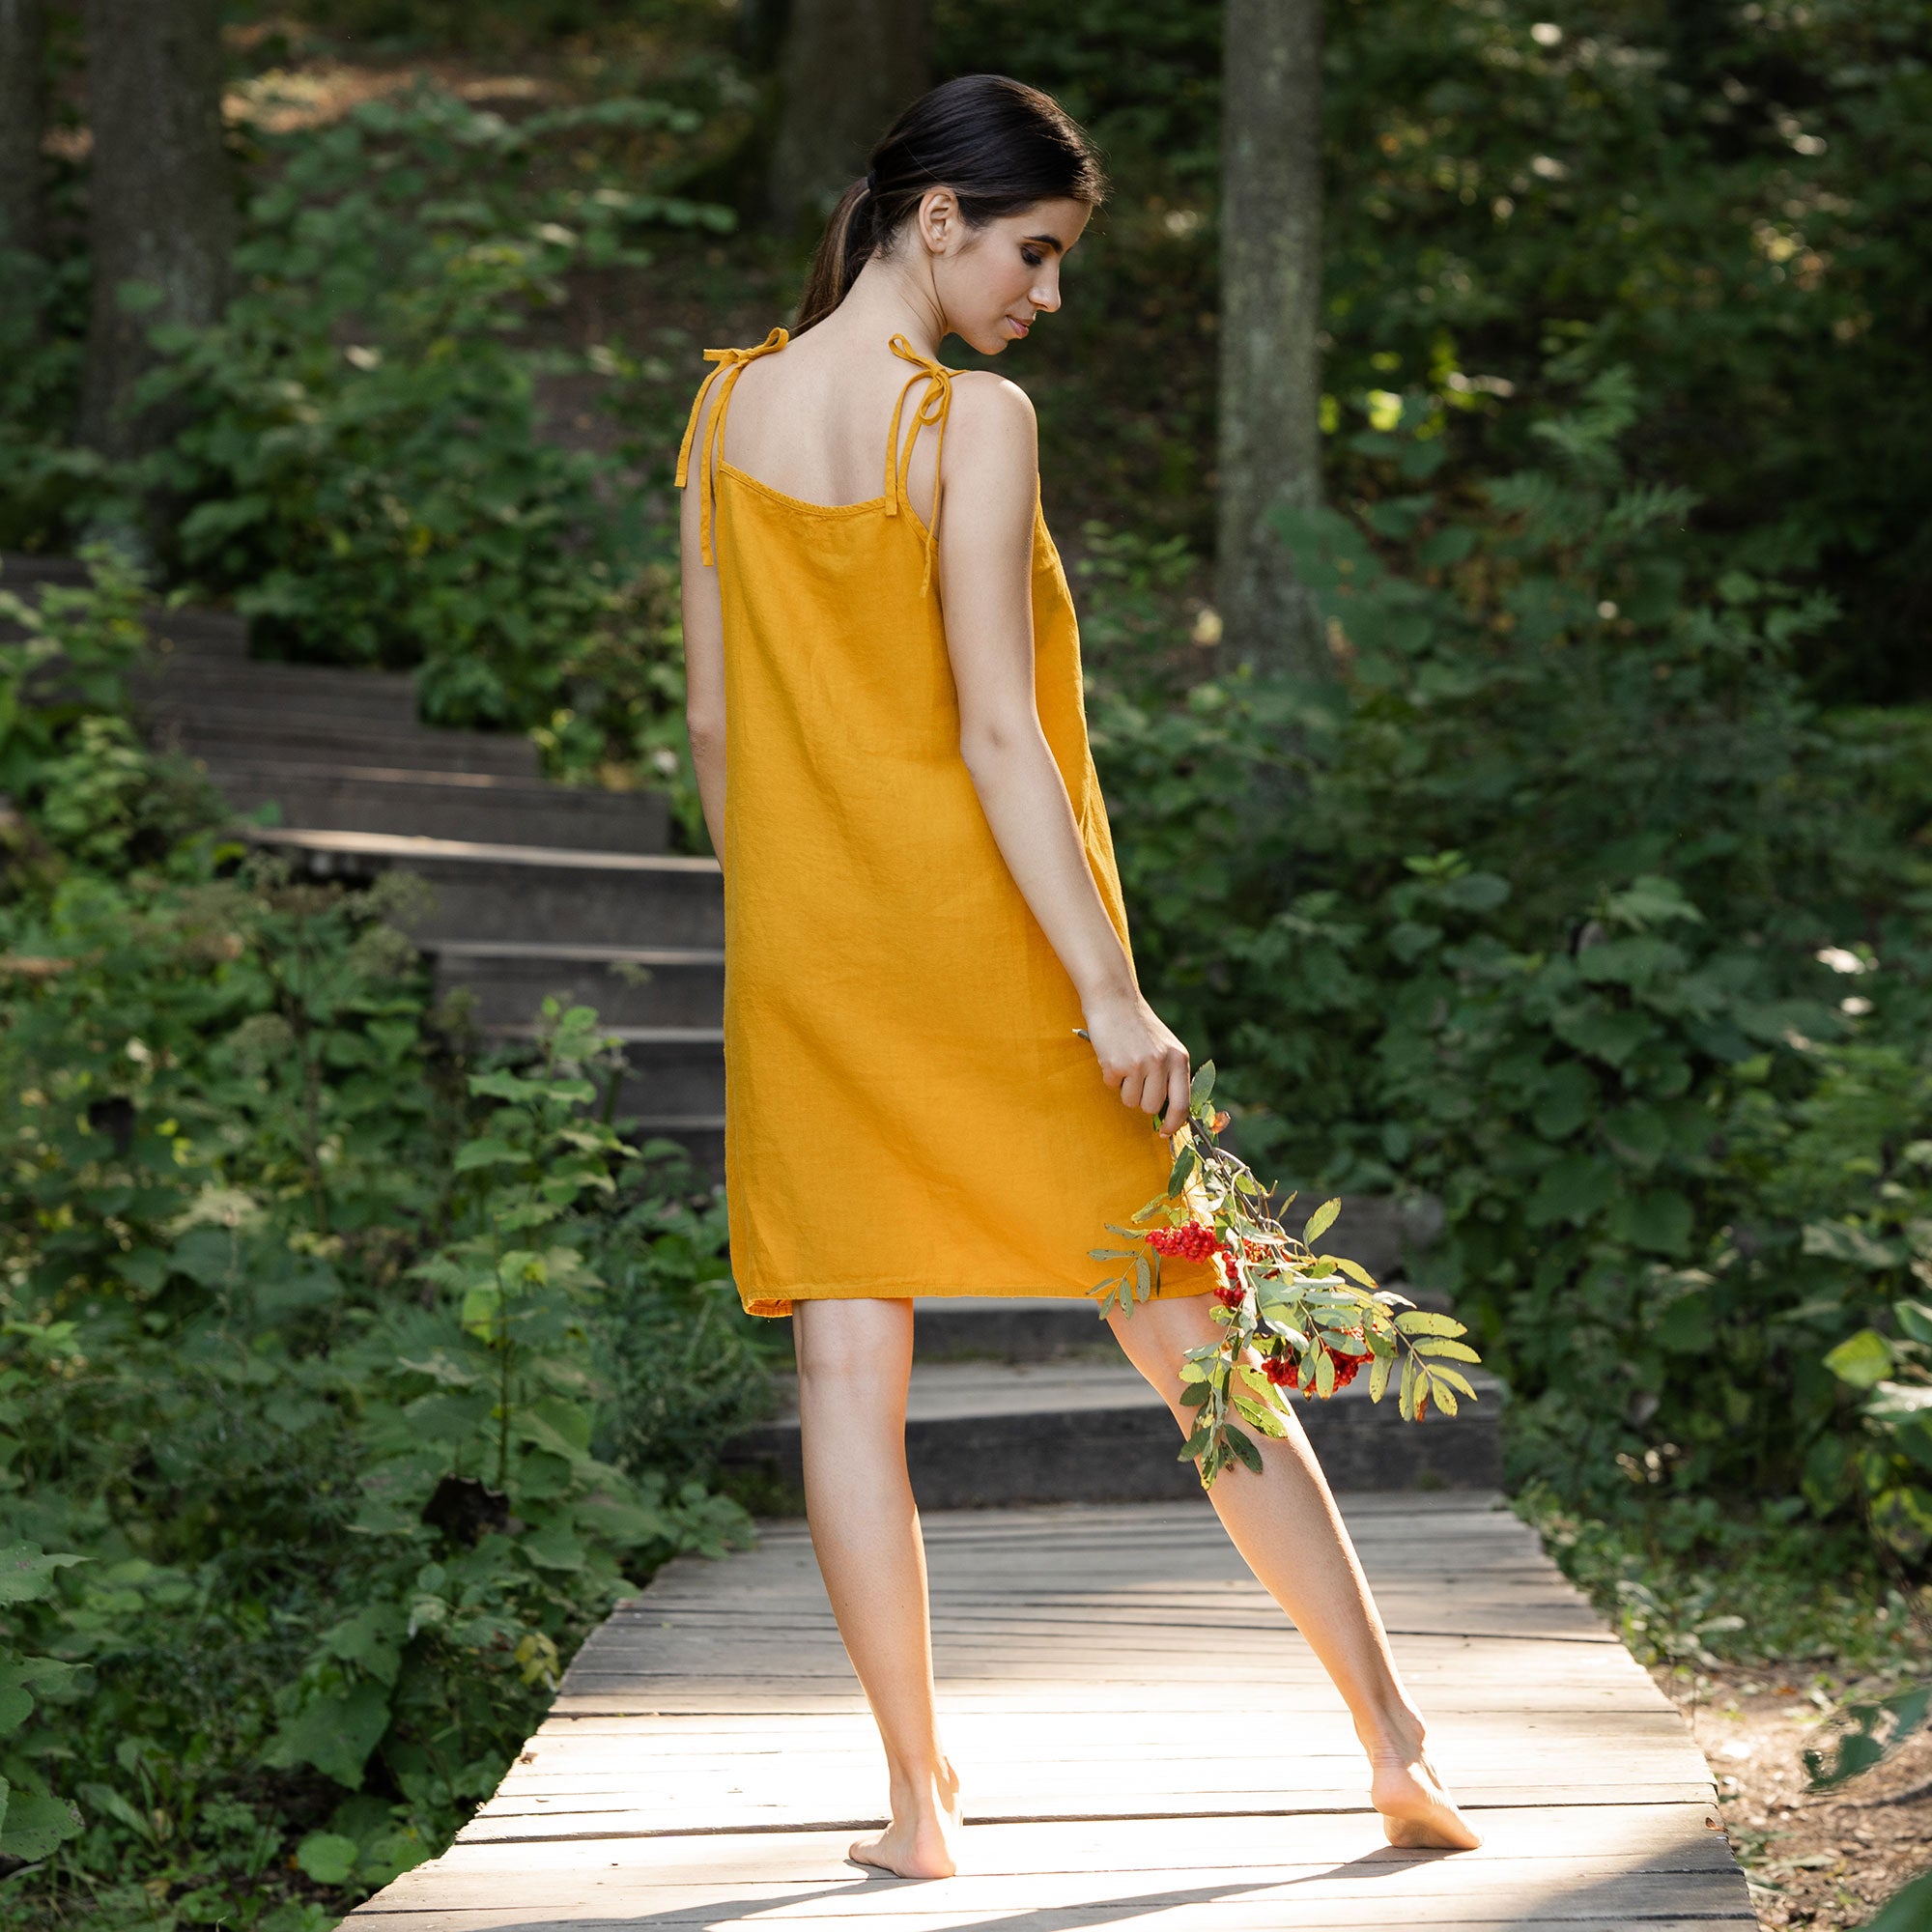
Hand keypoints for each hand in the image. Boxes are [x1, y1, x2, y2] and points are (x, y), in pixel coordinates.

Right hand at [1079, 988, 1190, 1135]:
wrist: (1115, 1000)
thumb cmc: (1139, 1027)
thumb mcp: (1165, 1047)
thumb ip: (1171, 1074)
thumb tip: (1171, 1113)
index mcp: (1179, 1059)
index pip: (1182, 1104)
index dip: (1173, 1123)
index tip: (1164, 1132)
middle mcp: (1162, 1063)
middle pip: (1152, 1107)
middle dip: (1142, 1101)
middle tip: (1136, 1081)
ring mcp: (1139, 1064)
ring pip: (1131, 1101)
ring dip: (1124, 1088)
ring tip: (1124, 1063)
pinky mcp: (1117, 1065)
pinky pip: (1112, 1086)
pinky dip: (1110, 1076)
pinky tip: (1112, 1056)